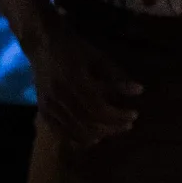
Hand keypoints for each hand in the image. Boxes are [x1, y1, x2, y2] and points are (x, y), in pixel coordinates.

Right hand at [25, 17, 139, 146]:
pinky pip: (60, 132)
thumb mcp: (97, 57)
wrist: (43, 43)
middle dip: (112, 126)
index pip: (99, 107)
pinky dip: (77, 139)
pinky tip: (93, 138)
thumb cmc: (73, 47)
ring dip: (98, 134)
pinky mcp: (43, 109)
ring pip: (75, 129)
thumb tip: (139, 90)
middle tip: (128, 124)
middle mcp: (60, 94)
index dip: (118, 115)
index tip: (134, 114)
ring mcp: (49, 103)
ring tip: (114, 130)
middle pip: (88, 121)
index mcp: (74, 79)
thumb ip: (116, 76)